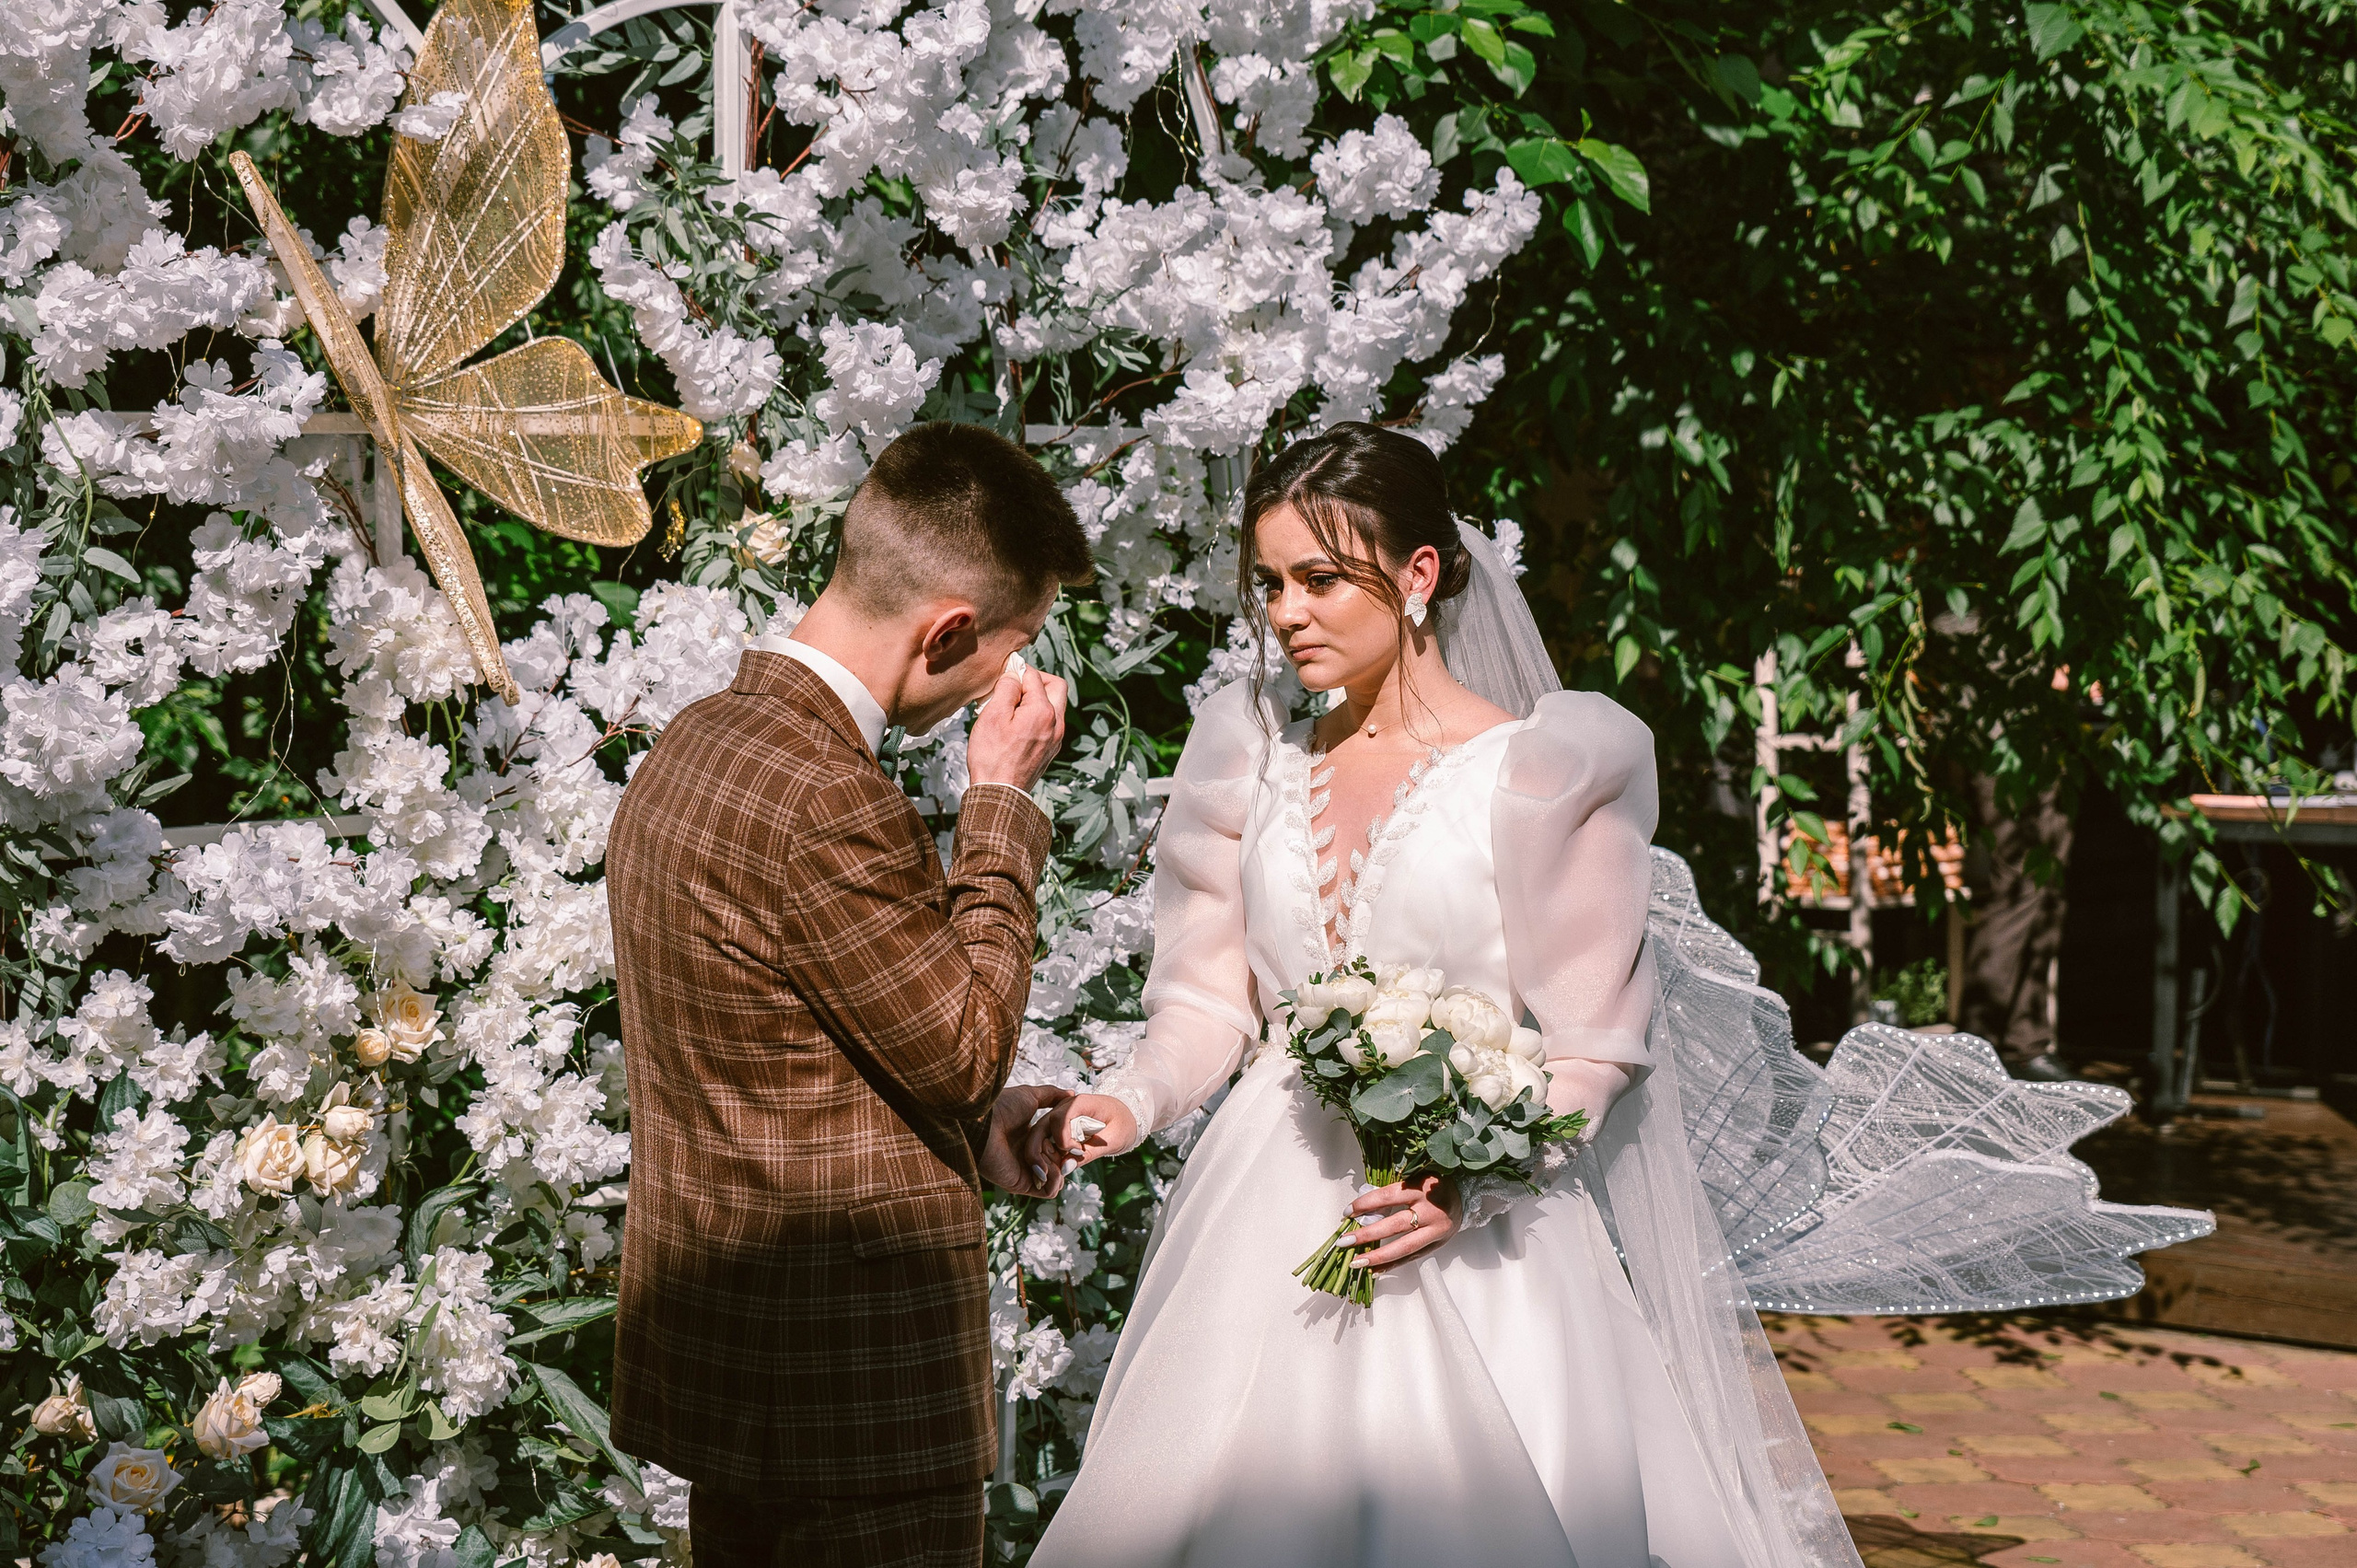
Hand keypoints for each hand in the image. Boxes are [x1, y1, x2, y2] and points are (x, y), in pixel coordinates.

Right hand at [968, 663, 1068, 790]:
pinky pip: (1049, 724)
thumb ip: (1007, 689)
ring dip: (1036, 699)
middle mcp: (1056, 724)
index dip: (1018, 671)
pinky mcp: (1050, 750)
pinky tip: (1016, 724)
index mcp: (1044, 712)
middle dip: (1037, 680)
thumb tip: (1014, 674)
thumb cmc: (992, 756)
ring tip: (1011, 706)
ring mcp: (1056, 739)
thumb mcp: (993, 715)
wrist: (999, 794)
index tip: (1004, 674)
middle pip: (1057, 687)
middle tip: (1015, 685)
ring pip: (1054, 706)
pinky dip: (1036, 716)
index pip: (1035, 677)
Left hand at [980, 1084, 1072, 1197]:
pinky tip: (1045, 1166)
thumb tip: (1071, 1093)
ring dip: (1058, 1166)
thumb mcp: (1030, 1095)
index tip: (1070, 1134)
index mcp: (1030, 1137)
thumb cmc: (1001, 1108)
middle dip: (1064, 1154)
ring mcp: (1026, 1171)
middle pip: (1059, 1162)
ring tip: (1046, 1152)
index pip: (1057, 1146)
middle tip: (1056, 1143)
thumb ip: (1051, 1095)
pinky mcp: (1022, 1185)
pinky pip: (1049, 1191)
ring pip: (1057, 1177)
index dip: (1067, 1142)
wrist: (982, 1125)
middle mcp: (1028, 1156)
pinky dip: (1054, 1180)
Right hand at [1026, 1093, 1137, 1181]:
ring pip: (1040, 1132)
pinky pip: (1047, 1137)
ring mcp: (1061, 1113)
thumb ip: (1089, 1153)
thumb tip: (1064, 1168)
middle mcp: (1066, 1105)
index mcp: (1081, 1102)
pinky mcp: (1060, 1124)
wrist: (1129, 1116)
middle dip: (1042, 1149)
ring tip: (1054, 1170)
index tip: (1077, 1152)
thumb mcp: (1113, 1140)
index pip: (1060, 1119)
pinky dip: (1048, 1152)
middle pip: (1043, 1125)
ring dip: (1043, 1153)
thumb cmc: (1124, 1124)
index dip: (1063, 1140)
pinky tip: (1056, 1165)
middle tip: (1053, 1169)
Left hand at [1345, 1173, 1457, 1270]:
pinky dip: (1392, 1265)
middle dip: (1367, 1235)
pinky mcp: (1437, 1244)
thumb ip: (1392, 1193)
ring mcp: (1435, 1230)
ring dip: (1378, 1256)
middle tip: (1344, 1242)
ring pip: (1404, 1246)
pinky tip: (1375, 1270)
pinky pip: (1412, 1257)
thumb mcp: (1414, 1179)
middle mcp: (1429, 1210)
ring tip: (1356, 1263)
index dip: (1364, 1205)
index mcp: (1421, 1188)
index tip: (1347, 1213)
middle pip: (1394, 1225)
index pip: (1387, 1197)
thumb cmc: (1434, 1184)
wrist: (1465, 1196)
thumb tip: (1362, 1211)